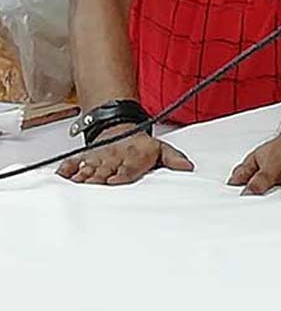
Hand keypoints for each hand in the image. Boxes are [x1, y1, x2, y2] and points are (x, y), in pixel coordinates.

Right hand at [56, 123, 193, 184]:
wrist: (119, 127)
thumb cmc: (141, 146)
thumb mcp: (161, 149)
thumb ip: (173, 159)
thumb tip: (188, 167)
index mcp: (133, 158)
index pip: (127, 169)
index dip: (121, 174)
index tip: (114, 180)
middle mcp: (114, 159)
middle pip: (106, 171)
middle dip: (100, 178)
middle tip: (94, 183)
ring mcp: (98, 159)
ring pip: (89, 168)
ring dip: (83, 176)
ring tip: (77, 182)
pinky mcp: (85, 158)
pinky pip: (73, 164)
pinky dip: (66, 169)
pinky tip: (62, 177)